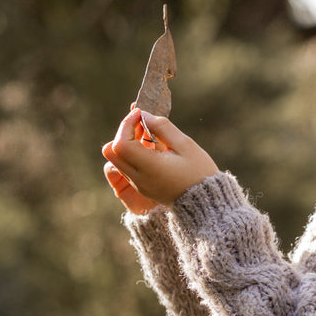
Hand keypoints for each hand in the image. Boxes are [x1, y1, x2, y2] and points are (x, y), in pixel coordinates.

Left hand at [102, 109, 219, 210]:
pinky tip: (151, 144)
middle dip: (123, 132)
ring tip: (148, 131)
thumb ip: (162, 127)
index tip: (140, 113)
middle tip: (141, 122)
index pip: (121, 144)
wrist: (204, 202)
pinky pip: (126, 166)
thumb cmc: (199, 172)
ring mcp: (137, 184)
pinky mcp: (140, 186)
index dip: (126, 124)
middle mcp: (138, 179)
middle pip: (111, 151)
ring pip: (116, 159)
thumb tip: (143, 115)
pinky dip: (132, 152)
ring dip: (127, 141)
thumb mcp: (185, 144)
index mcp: (150, 168)